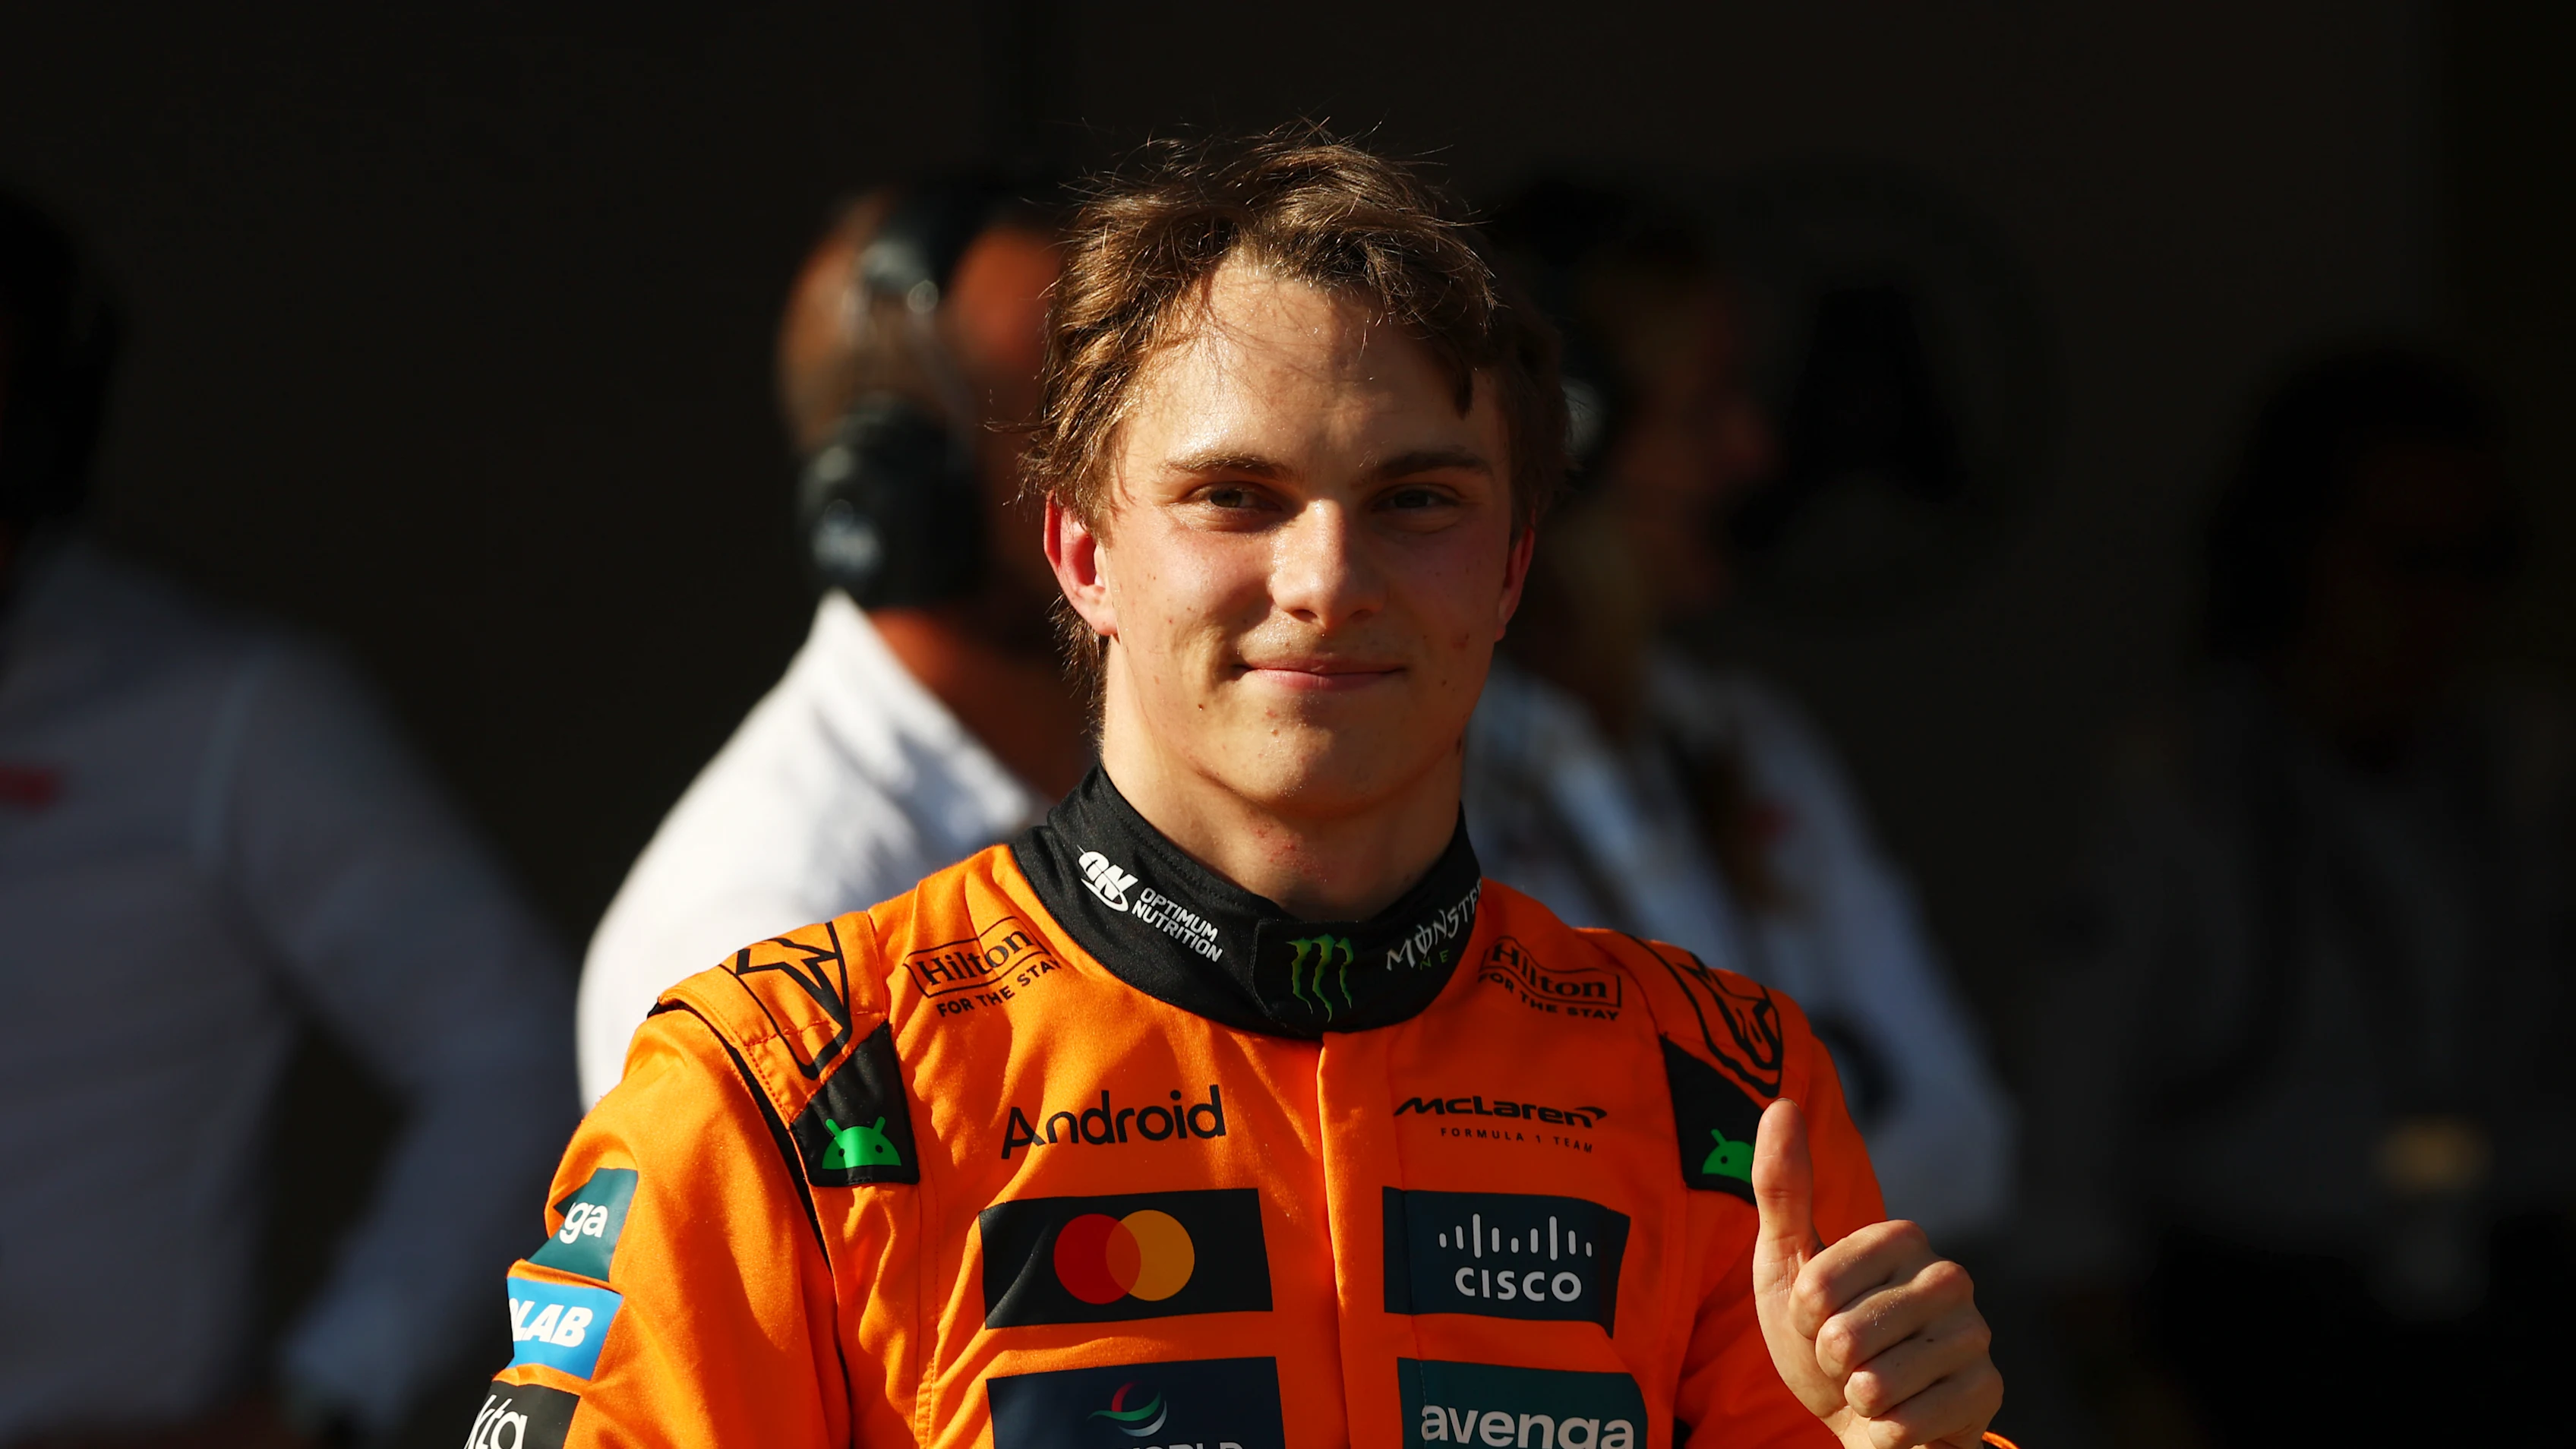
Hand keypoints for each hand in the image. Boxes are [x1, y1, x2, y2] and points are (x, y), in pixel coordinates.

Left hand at [1751, 1098, 2002, 1448]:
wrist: (1858, 1413)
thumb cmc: (1819, 1333)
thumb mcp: (1786, 1261)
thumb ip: (1783, 1187)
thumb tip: (1781, 1104)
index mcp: (1902, 1238)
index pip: (1820, 1285)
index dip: (1803, 1315)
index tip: (1815, 1318)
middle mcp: (1949, 1277)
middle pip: (1847, 1334)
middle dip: (1828, 1360)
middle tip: (1844, 1358)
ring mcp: (1973, 1335)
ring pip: (1879, 1380)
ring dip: (1856, 1396)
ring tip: (1867, 1386)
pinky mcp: (1987, 1390)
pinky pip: (1912, 1420)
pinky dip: (1887, 1428)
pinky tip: (1896, 1416)